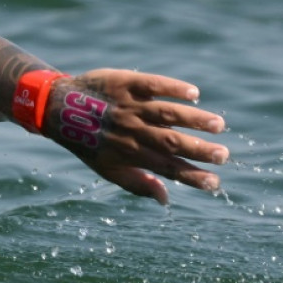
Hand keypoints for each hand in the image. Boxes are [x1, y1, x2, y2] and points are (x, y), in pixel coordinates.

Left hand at [44, 69, 228, 204]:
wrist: (59, 109)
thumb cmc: (89, 143)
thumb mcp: (108, 169)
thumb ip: (138, 184)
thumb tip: (166, 199)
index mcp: (130, 154)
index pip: (166, 168)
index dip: (191, 176)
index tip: (215, 182)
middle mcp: (132, 131)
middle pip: (170, 142)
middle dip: (198, 150)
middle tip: (223, 155)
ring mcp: (129, 106)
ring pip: (165, 113)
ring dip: (193, 119)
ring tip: (217, 125)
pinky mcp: (126, 83)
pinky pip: (152, 84)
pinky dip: (172, 88)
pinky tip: (193, 94)